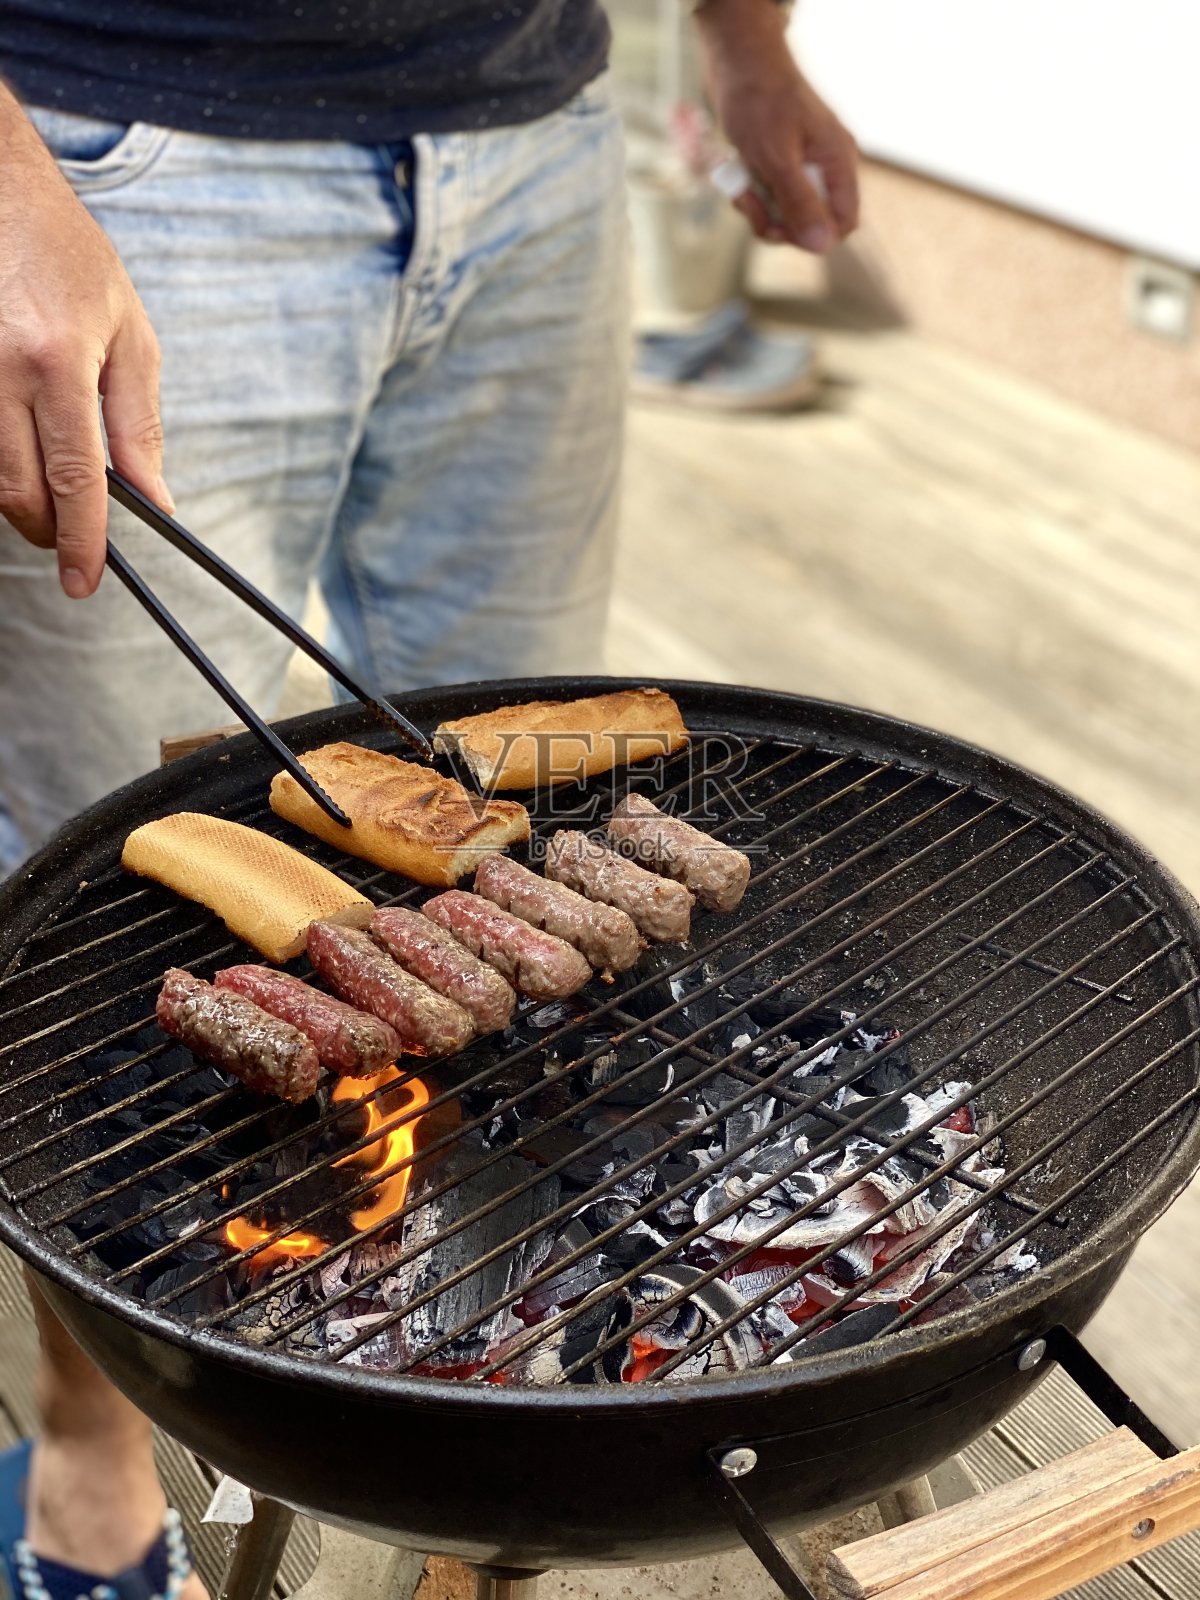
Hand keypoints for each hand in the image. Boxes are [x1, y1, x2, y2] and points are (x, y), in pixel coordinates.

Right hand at [0, 89, 169, 596]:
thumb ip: (138, 421)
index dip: (81, 540)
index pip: (75, 478)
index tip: (85, 580)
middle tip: (70, 545)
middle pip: (18, 488)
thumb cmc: (68, 256)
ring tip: (50, 501)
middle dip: (46, 530)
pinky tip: (21, 458)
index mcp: (58, 361)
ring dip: (18, 501)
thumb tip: (155, 497)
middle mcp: (0, 368)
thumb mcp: (128, 331)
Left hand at [694, 0, 859, 251]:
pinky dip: (751, 195)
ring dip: (758, 209)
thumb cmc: (759, 100)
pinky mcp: (780, 163)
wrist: (736, 60)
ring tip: (738, 185)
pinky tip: (736, 177)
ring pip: (785, 214)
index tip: (781, 229)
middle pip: (810, 224)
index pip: (842, 222)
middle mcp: (825, 166)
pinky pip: (770, 198)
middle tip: (748, 203)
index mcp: (838, 162)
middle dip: (776, 222)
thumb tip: (821, 246)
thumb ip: (799, 202)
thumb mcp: (776, 157)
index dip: (814, 236)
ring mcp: (802, 165)